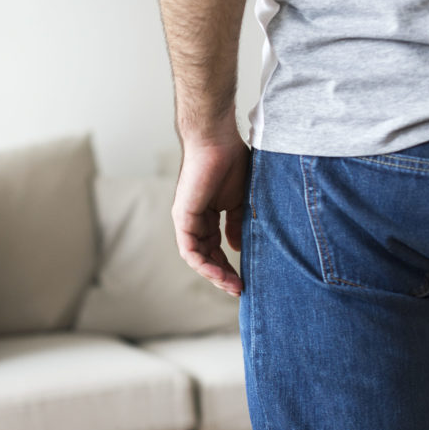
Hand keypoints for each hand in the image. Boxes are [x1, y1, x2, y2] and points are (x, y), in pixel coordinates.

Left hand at [171, 139, 249, 296]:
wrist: (217, 140)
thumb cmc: (230, 162)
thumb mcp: (239, 201)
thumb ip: (237, 224)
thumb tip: (237, 248)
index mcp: (208, 216)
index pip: (216, 248)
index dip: (229, 266)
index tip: (245, 280)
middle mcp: (194, 220)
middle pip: (206, 256)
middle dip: (223, 275)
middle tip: (241, 289)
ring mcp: (186, 219)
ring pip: (197, 257)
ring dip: (214, 274)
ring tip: (233, 286)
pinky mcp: (183, 216)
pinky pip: (189, 248)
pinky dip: (203, 263)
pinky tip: (219, 273)